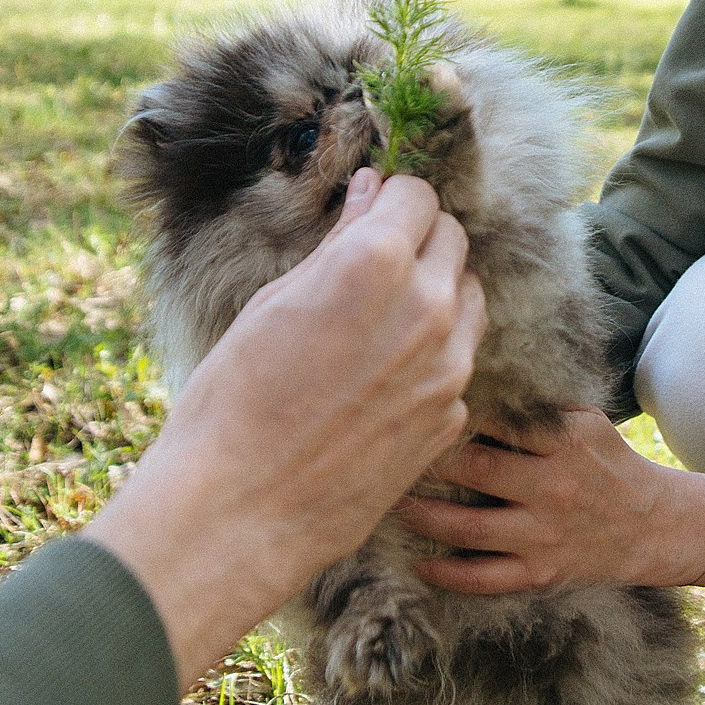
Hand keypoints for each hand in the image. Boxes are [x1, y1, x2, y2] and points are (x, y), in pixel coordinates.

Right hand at [85, 168, 484, 688]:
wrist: (240, 509)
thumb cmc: (235, 401)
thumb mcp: (274, 302)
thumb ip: (337, 244)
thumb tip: (368, 195)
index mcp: (376, 263)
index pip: (419, 195)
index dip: (390, 202)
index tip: (371, 217)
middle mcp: (428, 309)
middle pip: (453, 240)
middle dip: (418, 241)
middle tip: (371, 269)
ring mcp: (448, 368)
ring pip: (470, 299)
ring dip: (438, 295)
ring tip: (379, 324)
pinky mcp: (452, 418)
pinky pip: (459, 362)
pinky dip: (433, 358)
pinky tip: (380, 381)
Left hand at [395, 410, 698, 592]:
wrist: (654, 525)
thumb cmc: (609, 464)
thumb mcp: (586, 421)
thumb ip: (537, 407)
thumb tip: (476, 378)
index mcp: (565, 442)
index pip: (499, 420)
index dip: (454, 413)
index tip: (417, 405)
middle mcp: (553, 487)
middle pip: (476, 470)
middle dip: (427, 461)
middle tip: (387, 450)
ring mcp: (545, 534)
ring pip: (469, 528)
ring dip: (423, 516)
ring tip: (390, 503)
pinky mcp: (541, 573)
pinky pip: (485, 578)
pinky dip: (447, 574)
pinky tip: (416, 563)